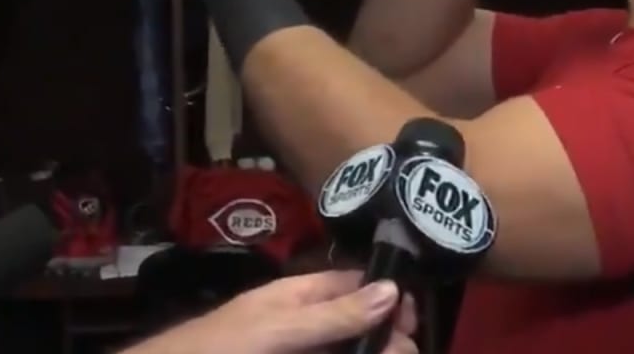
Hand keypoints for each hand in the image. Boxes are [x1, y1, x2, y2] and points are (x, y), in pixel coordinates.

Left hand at [129, 272, 417, 353]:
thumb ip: (333, 315)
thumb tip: (391, 290)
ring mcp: (299, 349)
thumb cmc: (221, 347)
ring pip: (346, 349)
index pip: (355, 286)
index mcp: (299, 296)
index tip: (412, 321)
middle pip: (358, 324)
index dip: (388, 298)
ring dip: (371, 350)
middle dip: (386, 337)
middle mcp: (304, 323)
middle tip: (404, 353)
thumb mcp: (279, 329)